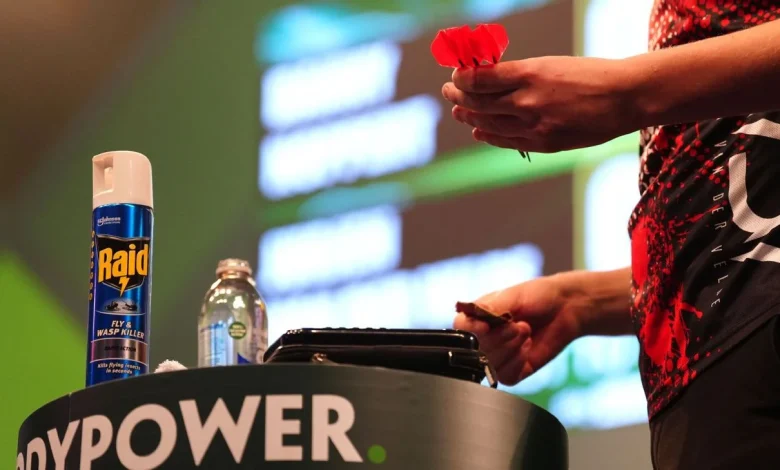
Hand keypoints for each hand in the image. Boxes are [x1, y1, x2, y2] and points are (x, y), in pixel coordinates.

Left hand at [441, 56, 639, 152]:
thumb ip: (518, 74)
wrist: (625, 97)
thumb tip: (487, 78)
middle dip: (458, 96)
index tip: (455, 75)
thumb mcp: (551, 64)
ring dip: (469, 116)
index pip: (479, 79)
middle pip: (479, 102)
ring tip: (459, 112)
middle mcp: (528, 100)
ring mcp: (535, 125)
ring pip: (489, 122)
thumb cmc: (589, 75)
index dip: (461, 78)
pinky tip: (479, 131)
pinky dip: (489, 135)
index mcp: (530, 74)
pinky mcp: (545, 143)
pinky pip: (507, 141)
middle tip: (449, 92)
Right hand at [454, 275, 585, 385]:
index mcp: (476, 316)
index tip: (487, 327)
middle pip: (477, 349)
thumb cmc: (537, 296)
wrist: (566, 308)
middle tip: (520, 325)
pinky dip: (518, 362)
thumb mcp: (513, 296)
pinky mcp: (511, 371)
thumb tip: (473, 320)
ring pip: (490, 365)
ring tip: (526, 333)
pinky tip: (528, 348)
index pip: (461, 328)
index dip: (472, 330)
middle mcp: (482, 338)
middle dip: (502, 338)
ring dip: (512, 349)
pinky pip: (506, 376)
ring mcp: (496, 356)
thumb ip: (491, 308)